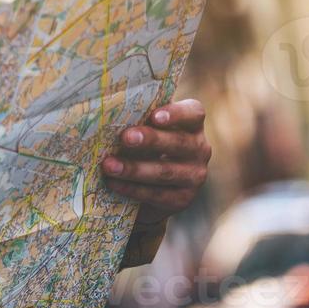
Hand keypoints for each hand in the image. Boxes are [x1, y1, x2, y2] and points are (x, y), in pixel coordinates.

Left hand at [101, 99, 210, 225]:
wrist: (155, 185)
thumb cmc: (148, 144)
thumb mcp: (149, 128)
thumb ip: (141, 118)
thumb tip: (112, 108)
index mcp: (193, 124)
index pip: (193, 113)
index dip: (176, 114)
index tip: (154, 116)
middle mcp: (200, 149)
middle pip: (178, 142)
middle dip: (150, 140)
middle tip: (125, 137)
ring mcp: (194, 176)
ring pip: (165, 171)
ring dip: (134, 168)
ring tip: (109, 165)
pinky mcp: (183, 199)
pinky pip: (157, 194)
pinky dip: (133, 189)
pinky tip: (114, 183)